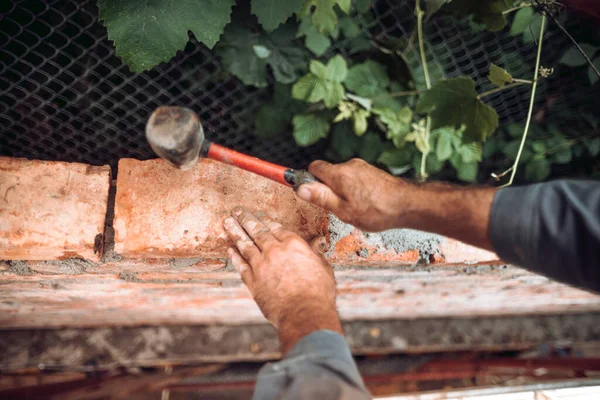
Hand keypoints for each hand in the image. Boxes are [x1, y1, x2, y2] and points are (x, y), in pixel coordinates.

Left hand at [223, 207, 342, 352]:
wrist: (304, 314)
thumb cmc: (318, 293)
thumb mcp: (323, 268)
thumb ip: (316, 253)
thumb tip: (318, 243)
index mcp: (293, 245)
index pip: (276, 228)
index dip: (266, 220)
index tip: (258, 214)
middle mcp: (275, 251)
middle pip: (257, 231)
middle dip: (246, 219)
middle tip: (237, 211)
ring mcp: (261, 266)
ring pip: (245, 245)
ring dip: (235, 232)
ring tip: (228, 223)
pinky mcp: (253, 282)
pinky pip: (241, 266)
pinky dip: (234, 257)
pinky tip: (230, 250)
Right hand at [296, 158, 412, 231]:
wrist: (408, 204)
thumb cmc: (377, 210)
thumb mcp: (343, 210)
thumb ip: (321, 198)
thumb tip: (299, 188)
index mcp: (339, 174)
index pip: (314, 168)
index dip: (308, 180)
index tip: (306, 190)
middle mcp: (350, 166)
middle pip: (328, 173)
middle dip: (327, 188)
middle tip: (336, 207)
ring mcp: (363, 168)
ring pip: (342, 177)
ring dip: (342, 190)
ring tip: (355, 208)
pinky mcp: (372, 172)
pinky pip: (355, 179)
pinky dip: (355, 190)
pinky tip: (365, 204)